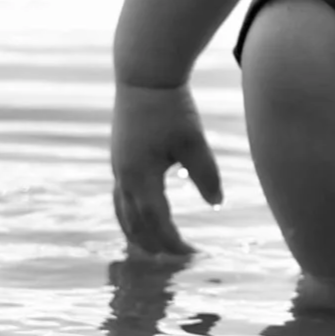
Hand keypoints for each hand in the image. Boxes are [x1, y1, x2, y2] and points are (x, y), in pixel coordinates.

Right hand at [111, 81, 222, 254]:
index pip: (156, 222)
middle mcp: (123, 177)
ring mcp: (118, 168)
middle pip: (134, 224)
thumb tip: (216, 203)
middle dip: (155, 245)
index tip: (192, 254)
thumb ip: (206, 174)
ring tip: (155, 249)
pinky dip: (131, 215)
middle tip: (178, 259)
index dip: (173, 242)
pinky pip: (120, 198)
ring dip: (138, 234)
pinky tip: (144, 217)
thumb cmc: (171, 106)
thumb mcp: (194, 141)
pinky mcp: (119, 158)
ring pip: (122, 213)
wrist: (143, 76)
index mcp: (139, 177)